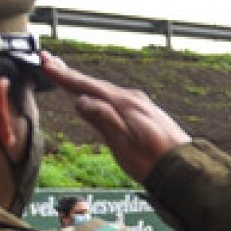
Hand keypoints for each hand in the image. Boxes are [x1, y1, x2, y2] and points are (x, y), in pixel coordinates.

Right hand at [40, 52, 190, 182]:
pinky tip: (98, 95)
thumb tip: (80, 100)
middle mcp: (134, 99)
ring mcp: (142, 105)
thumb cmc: (153, 162)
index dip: (65, 77)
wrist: (185, 170)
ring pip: (107, 90)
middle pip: (96, 84)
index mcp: (124, 104)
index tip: (45, 64)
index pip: (88, 86)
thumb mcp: (123, 144)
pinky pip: (118, 97)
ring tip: (68, 75)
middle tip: (49, 60)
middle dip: (71, 74)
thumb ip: (102, 120)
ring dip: (86, 82)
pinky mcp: (148, 114)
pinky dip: (102, 92)